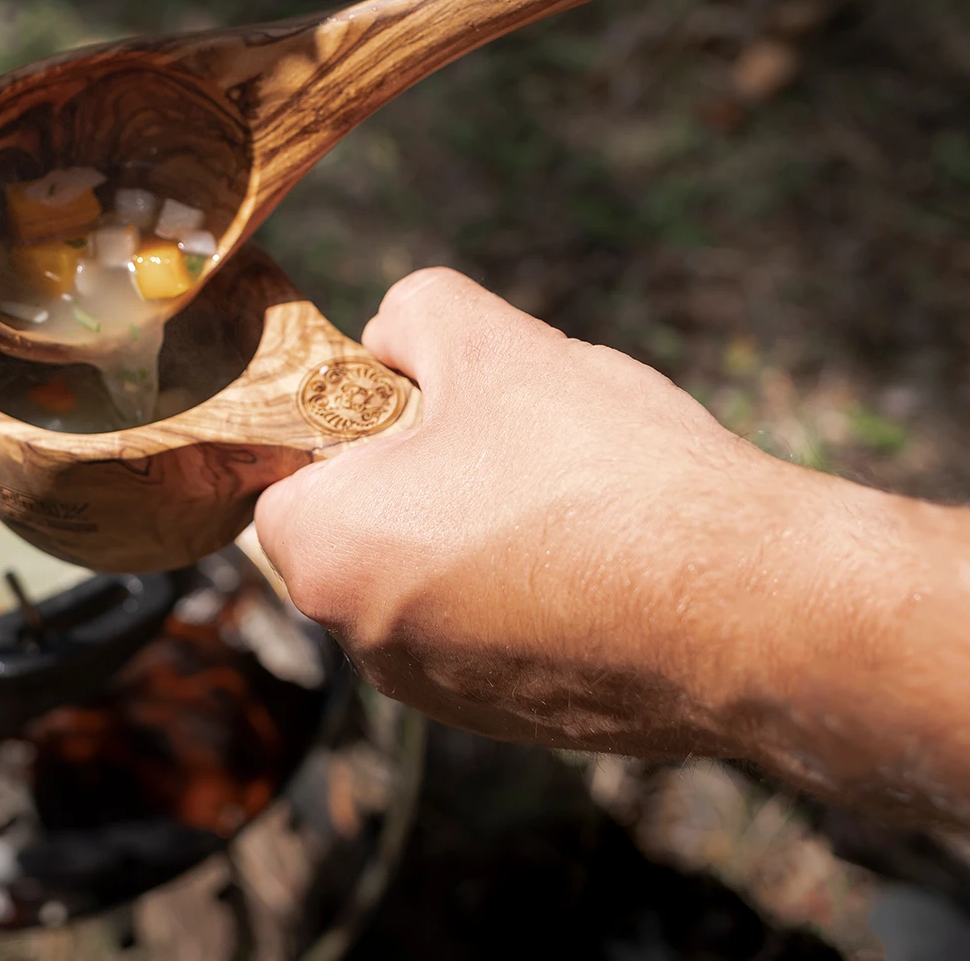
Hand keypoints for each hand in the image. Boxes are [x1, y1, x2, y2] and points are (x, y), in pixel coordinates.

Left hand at [255, 268, 969, 824]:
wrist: (754, 610)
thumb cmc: (606, 474)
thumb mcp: (494, 343)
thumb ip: (412, 314)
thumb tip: (390, 335)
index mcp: (330, 557)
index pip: (284, 479)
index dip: (341, 428)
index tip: (410, 406)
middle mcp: (366, 644)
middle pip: (354, 530)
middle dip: (409, 477)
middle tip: (497, 436)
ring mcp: (442, 695)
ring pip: (425, 581)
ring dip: (470, 532)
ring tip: (562, 493)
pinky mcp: (514, 723)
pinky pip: (488, 632)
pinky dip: (522, 592)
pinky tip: (596, 555)